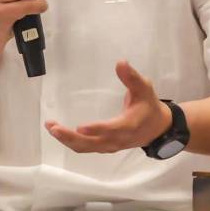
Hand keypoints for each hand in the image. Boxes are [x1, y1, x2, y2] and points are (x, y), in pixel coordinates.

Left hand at [46, 61, 172, 153]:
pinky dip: (71, 142)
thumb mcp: (144, 89)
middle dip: (71, 137)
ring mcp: (110, 146)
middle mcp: (117, 139)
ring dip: (67, 139)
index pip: (111, 130)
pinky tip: (59, 132)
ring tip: (51, 127)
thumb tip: (120, 63)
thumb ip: (132, 77)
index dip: (96, 129)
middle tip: (53, 127)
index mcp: (128, 126)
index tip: (80, 127)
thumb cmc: (149, 106)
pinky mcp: (104, 147)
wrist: (157, 128)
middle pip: (91, 143)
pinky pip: (85, 147)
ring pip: (85, 147)